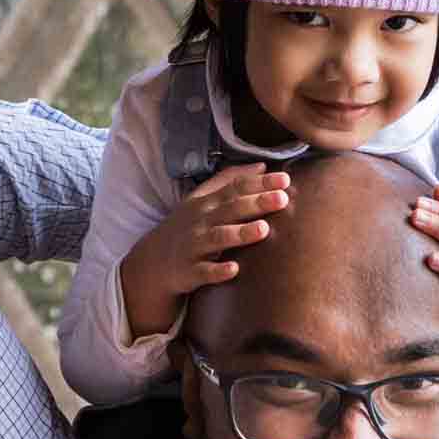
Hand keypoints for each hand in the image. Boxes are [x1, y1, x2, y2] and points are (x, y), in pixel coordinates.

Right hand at [120, 164, 289, 337]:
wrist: (153, 261)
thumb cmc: (187, 227)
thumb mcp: (203, 199)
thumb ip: (231, 180)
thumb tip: (262, 166)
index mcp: (208, 203)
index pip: (236, 188)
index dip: (260, 183)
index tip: (285, 179)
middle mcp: (202, 222)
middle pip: (231, 209)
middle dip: (256, 203)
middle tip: (282, 199)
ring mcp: (195, 246)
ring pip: (219, 238)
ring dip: (240, 233)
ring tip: (264, 230)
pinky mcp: (189, 272)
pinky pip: (204, 272)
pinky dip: (218, 271)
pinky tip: (234, 269)